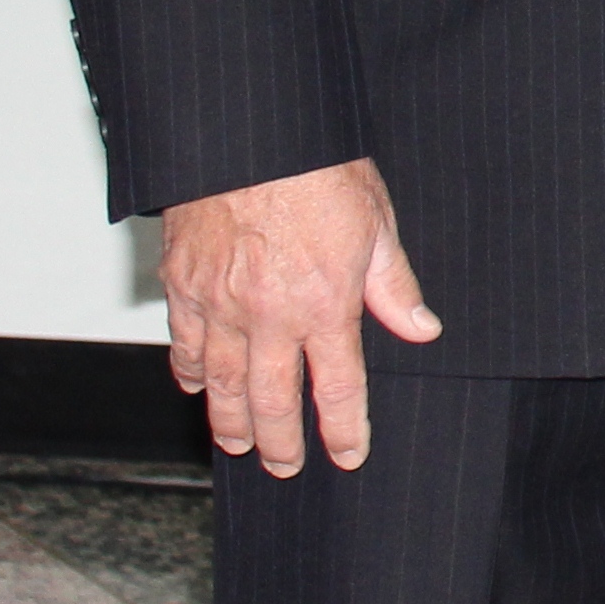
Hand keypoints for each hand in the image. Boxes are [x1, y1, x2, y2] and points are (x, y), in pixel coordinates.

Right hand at [160, 158, 439, 477]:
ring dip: (231, 422)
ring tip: (240, 445)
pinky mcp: (182, 286)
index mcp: (324, 303)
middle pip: (274, 400)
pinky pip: (183, 345)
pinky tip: (196, 387)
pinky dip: (189, 372)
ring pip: (221, 385)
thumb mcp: (377, 222)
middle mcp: (268, 316)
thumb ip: (394, 285)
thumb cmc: (316, 168)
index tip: (349, 454)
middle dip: (281, 443)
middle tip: (284, 468)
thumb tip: (422, 329)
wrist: (250, 135)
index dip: (344, 428)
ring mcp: (219, 305)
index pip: (339, 386)